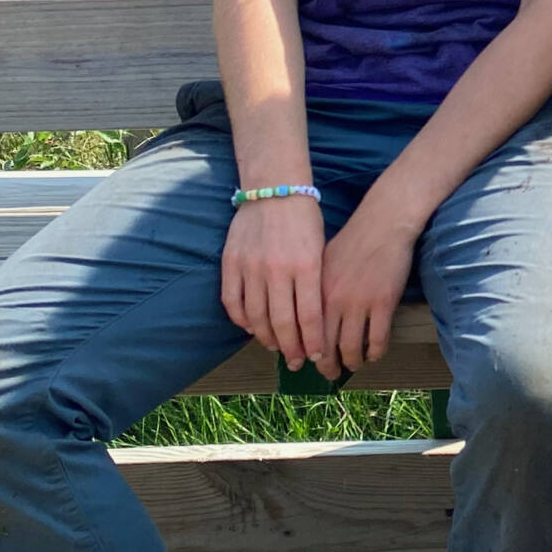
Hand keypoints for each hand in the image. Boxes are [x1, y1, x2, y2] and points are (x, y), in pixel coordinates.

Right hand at [221, 195, 325, 370]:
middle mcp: (278, 270)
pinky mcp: (231, 263)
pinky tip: (251, 328)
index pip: (309, 317)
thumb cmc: (305, 221)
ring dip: (266, 338)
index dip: (312, 342)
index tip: (317, 356)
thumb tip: (315, 322)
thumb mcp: (321, 250)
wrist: (274, 189)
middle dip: (291, 348)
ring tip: (275, 347)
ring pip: (255, 317)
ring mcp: (251, 267)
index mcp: (306, 266)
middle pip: (282, 323)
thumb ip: (315, 284)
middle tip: (297, 362)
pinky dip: (241, 320)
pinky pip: (232, 302)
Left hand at [317, 205, 419, 380]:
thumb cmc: (352, 240)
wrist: (383, 223)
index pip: (304, 335)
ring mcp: (359, 304)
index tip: (307, 363)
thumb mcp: (320, 264)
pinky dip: (376, 352)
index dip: (305, 354)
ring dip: (352, 362)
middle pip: (326, 348)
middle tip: (330, 373)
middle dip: (327, 367)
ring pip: (352, 349)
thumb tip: (304, 316)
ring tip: (354, 364)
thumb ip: (312, 291)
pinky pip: (378, 339)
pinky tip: (375, 353)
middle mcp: (333, 302)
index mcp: (314, 292)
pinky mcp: (383, 303)